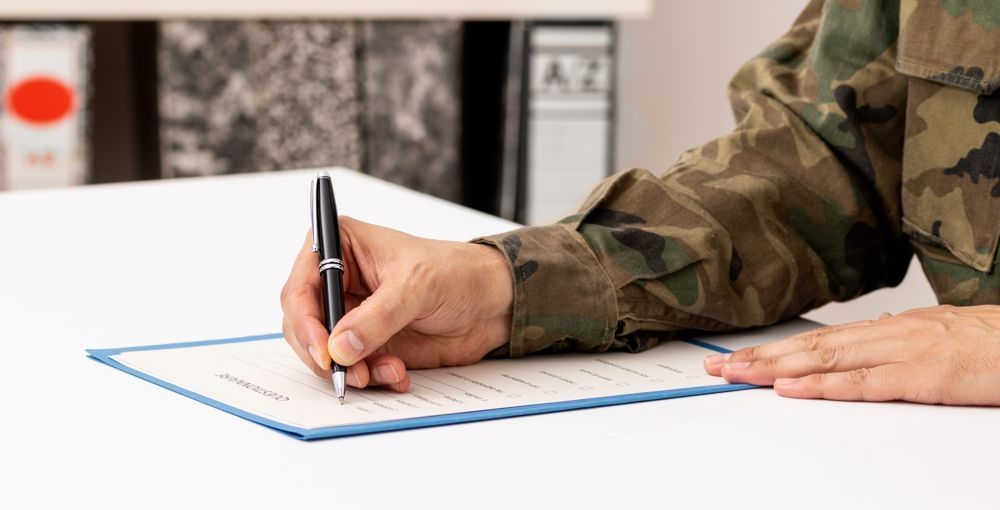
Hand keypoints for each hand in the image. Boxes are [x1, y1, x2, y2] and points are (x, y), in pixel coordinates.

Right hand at [280, 217, 512, 391]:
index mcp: (339, 248)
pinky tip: (399, 373)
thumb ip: (377, 317)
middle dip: (325, 355)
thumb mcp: (416, 287)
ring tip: (389, 371)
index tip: (324, 352)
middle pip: (304, 327)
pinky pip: (352, 369)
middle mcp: (338, 282)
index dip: (306, 323)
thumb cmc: (455, 273)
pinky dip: (372, 377)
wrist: (490, 302)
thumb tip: (340, 346)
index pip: (300, 289)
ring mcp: (351, 315)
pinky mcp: (367, 343)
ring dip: (353, 370)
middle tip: (351, 374)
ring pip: (326, 354)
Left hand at [703, 305, 999, 404]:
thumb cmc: (993, 341)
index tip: (738, 357)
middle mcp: (888, 335)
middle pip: (810, 347)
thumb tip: (867, 337)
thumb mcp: (937, 337)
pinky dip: (823, 385)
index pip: (819, 339)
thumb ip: (898, 341)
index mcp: (890, 328)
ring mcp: (904, 353)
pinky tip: (793, 388)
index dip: (775, 348)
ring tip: (738, 374)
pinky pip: (865, 382)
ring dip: (777, 368)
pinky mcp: (923, 377)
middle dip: (760, 357)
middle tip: (718, 367)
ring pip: (826, 359)